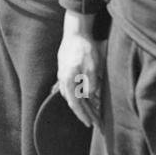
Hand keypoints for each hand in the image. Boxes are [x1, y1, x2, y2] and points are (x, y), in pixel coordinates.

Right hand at [57, 12, 103, 127]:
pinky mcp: (64, 68)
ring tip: (88, 110)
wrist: (76, 31)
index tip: (90, 124)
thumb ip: (91, 83)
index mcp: (69, 81)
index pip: (76, 104)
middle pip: (72, 101)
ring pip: (70, 94)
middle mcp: (63, 79)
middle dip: (82, 112)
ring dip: (79, 103)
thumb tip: (90, 96)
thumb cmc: (85, 48)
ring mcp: (62, 73)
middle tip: (91, 121)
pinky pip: (69, 86)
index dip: (83, 116)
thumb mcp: (93, 67)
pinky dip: (76, 93)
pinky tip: (80, 95)